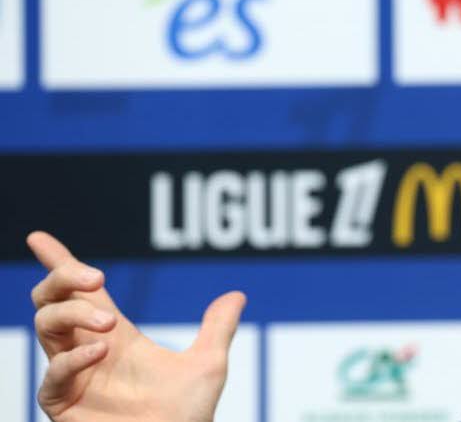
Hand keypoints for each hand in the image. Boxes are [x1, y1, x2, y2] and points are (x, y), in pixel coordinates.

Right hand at [29, 231, 246, 421]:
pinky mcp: (64, 403)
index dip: (60, 262)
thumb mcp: (208, 365)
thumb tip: (238, 295)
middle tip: (97, 278)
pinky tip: (100, 352)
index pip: (80, 292)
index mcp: (114, 336)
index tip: (40, 239)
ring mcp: (72, 375)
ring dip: (73, 312)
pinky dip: (73, 358)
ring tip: (109, 323)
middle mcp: (87, 349)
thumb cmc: (186, 417)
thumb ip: (218, 329)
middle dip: (63, 276)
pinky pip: (54, 373)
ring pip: (46, 324)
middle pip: (50, 298)